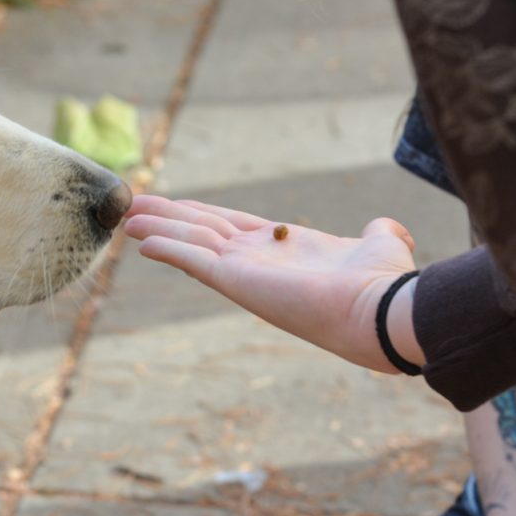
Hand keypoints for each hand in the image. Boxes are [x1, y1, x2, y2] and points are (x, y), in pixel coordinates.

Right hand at [124, 195, 419, 372]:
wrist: (378, 311)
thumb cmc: (382, 283)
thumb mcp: (382, 245)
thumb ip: (380, 233)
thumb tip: (389, 229)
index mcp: (283, 248)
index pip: (231, 226)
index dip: (201, 212)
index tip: (174, 204)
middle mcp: (257, 260)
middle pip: (202, 230)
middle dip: (168, 216)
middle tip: (134, 206)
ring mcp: (243, 270)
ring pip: (191, 240)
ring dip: (158, 226)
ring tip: (127, 216)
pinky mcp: (234, 279)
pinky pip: (192, 257)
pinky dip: (167, 248)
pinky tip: (141, 240)